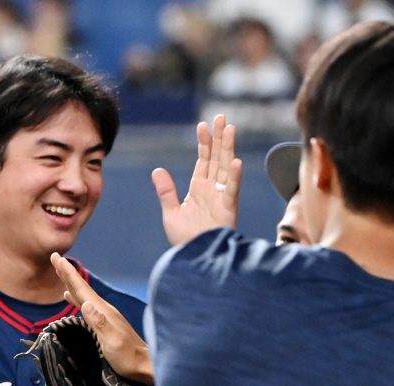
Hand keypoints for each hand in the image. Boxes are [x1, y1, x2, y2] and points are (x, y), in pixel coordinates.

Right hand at [51, 253, 152, 383]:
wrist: (144, 366)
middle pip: (82, 288)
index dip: (68, 274)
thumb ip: (99, 323)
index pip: (82, 289)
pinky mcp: (106, 323)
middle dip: (68, 273)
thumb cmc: (128, 357)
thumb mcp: (113, 342)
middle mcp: (104, 310)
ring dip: (71, 283)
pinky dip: (77, 298)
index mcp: (103, 311)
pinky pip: (86, 305)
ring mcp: (105, 316)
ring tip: (61, 272)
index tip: (57, 257)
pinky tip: (71, 297)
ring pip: (84, 295)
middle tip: (55, 257)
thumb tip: (85, 304)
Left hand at [152, 114, 241, 247]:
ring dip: (228, 149)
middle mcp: (212, 191)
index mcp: (199, 189)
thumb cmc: (185, 241)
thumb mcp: (171, 213)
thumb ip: (166, 192)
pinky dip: (233, 178)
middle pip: (217, 159)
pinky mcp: (228, 211)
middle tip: (220, 118)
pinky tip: (236, 162)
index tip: (202, 126)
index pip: (203, 161)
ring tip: (229, 129)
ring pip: (226, 169)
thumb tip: (157, 170)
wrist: (195, 260)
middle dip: (219, 138)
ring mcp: (221, 199)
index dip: (204, 143)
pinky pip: (231, 191)